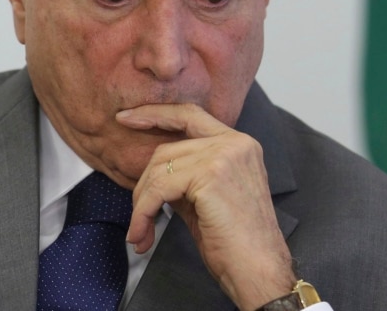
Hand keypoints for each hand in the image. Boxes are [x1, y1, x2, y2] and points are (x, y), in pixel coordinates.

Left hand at [116, 104, 295, 310]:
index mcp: (240, 144)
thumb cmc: (236, 244)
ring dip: (141, 204)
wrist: (259, 272)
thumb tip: (153, 172)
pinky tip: (143, 233)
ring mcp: (224, 156)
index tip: (127, 118)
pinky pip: (159, 189)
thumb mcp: (208, 198)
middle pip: (167, 148)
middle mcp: (235, 143)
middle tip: (136, 216)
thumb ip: (186, 175)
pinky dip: (143, 212)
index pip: (190, 115)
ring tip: (141, 231)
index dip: (156, 114)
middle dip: (143, 184)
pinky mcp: (211, 174)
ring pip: (159, 169)